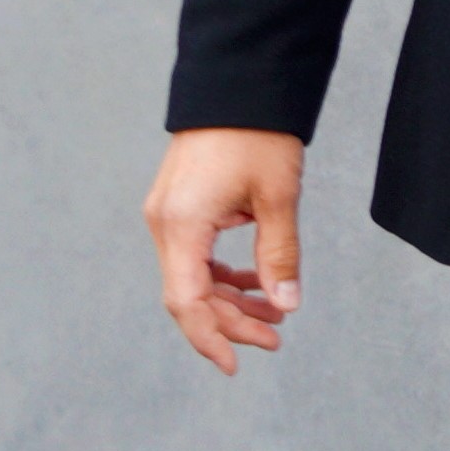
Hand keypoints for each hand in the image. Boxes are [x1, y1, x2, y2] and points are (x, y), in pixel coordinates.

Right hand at [147, 129, 308, 372]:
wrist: (239, 86)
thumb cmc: (258, 136)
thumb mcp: (278, 198)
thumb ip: (279, 256)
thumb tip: (285, 306)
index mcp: (181, 225)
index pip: (186, 301)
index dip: (210, 338)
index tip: (237, 364)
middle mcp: (165, 224)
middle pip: (190, 295)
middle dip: (231, 322)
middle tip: (276, 339)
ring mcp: (169, 215)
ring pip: (193, 277)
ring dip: (230, 299)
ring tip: (275, 315)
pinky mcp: (180, 207)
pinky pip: (196, 255)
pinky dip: (223, 274)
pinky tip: (256, 281)